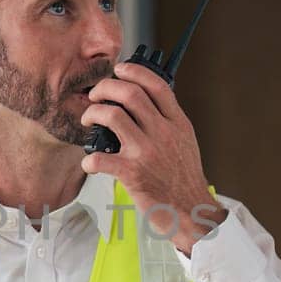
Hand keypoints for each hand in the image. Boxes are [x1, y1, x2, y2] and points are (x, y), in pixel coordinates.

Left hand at [79, 60, 227, 254]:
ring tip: (88, 121)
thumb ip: (168, 121)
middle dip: (106, 88)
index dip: (135, 72)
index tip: (120, 69)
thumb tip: (148, 101)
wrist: (192, 211)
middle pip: (130, 94)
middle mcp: (163, 133)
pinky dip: (89, 159)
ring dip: (92, 114)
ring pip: (112, 116)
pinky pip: (100, 158)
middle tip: (95, 95)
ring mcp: (147, 153)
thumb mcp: (185, 142)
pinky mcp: (132, 174)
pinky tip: (90, 162)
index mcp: (177, 123)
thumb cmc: (184, 179)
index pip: (157, 86)